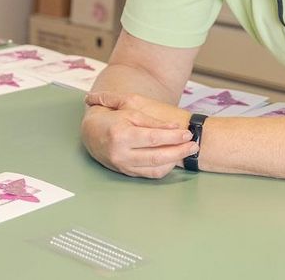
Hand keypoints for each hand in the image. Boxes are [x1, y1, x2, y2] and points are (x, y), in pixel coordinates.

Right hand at [81, 91, 196, 178]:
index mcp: (121, 134)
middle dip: (179, 151)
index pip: (153, 137)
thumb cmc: (112, 117)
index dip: (173, 136)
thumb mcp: (129, 110)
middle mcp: (120, 153)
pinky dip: (164, 167)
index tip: (187, 133)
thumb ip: (152, 120)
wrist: (91, 133)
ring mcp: (123, 165)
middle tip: (194, 145)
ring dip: (174, 160)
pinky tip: (173, 159)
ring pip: (155, 168)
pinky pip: (149, 174)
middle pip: (157, 155)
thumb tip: (174, 128)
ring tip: (187, 151)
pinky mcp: (125, 172)